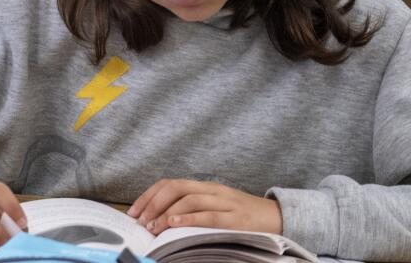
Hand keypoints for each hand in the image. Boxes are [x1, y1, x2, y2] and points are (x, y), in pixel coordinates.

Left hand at [127, 179, 281, 235]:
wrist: (276, 217)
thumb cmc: (240, 215)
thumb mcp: (214, 206)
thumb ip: (192, 208)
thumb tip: (159, 220)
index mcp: (204, 186)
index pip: (170, 183)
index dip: (149, 195)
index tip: (134, 211)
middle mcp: (212, 190)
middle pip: (175, 187)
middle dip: (153, 203)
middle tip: (140, 221)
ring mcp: (224, 202)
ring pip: (189, 200)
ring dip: (166, 213)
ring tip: (152, 226)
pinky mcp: (235, 217)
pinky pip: (208, 215)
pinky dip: (188, 218)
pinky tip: (174, 222)